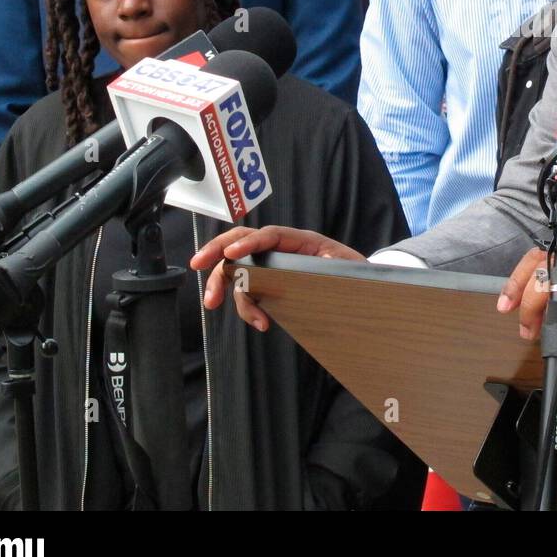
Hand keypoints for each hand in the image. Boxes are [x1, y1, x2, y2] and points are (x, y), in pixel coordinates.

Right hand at [189, 225, 364, 330]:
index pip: (269, 235)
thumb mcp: (346, 267)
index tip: (232, 254)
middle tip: (197, 265)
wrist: (360, 286)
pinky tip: (259, 321)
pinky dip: (246, 306)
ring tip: (224, 308)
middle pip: (240, 243)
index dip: (248, 242)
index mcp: (301, 241)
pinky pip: (247, 290)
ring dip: (225, 288)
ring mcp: (272, 266)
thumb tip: (319, 269)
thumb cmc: (354, 272)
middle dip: (215, 252)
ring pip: (237, 270)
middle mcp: (281, 250)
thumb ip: (330, 265)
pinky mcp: (270, 283)